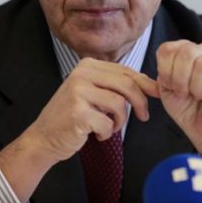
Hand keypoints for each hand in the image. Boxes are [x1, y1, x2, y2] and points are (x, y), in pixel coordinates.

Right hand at [22, 57, 158, 164]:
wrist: (44, 137)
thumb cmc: (72, 116)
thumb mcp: (92, 92)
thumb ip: (115, 84)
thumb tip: (150, 84)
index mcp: (87, 65)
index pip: (125, 70)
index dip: (144, 83)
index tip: (157, 93)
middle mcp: (81, 74)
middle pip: (126, 84)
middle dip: (140, 102)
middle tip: (143, 116)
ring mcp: (78, 92)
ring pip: (119, 104)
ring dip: (120, 121)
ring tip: (109, 127)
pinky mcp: (78, 112)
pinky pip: (108, 124)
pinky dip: (107, 133)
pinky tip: (96, 134)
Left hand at [156, 40, 201, 157]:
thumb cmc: (186, 107)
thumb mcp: (165, 88)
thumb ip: (161, 70)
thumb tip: (162, 59)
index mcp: (185, 50)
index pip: (168, 49)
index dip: (165, 71)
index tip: (171, 86)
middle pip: (186, 52)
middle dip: (180, 79)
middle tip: (185, 93)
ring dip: (196, 87)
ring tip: (200, 95)